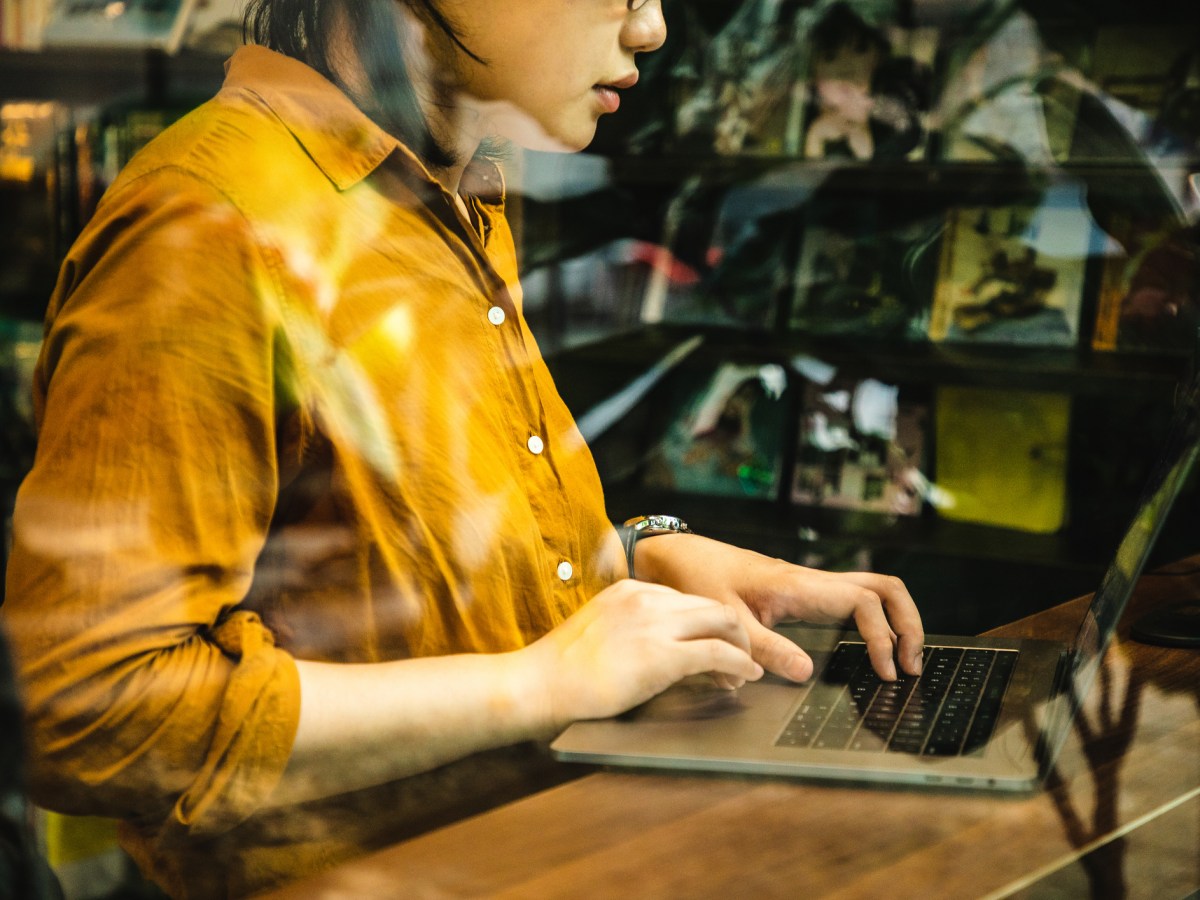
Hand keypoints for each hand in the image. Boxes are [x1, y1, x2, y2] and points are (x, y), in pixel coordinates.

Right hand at [522, 579, 763, 730]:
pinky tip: (746, 676)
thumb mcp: (598, 630)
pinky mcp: (663, 655)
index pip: (685, 597)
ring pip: (723, 621)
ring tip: (745, 669)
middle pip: (711, 603)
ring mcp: (656, 624)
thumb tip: (655, 647)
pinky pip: (718, 653)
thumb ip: (629, 628)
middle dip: (734, 630)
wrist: (538, 683)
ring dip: (741, 646)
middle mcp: (646, 598)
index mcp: (629, 589)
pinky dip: (740, 664)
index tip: (713, 642)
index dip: (706, 623)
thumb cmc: (559, 668)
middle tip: (740, 656)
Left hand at [635, 535, 923, 683]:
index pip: (863, 601)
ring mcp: (809, 583)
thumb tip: (806, 673)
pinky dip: (873, 620)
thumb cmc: (698, 580)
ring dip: (895, 620)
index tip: (885, 670)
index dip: (883, 635)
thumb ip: (764, 648)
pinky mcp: (802, 591)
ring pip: (872, 589)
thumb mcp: (726, 619)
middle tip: (913, 665)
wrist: (678, 555)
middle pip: (884, 588)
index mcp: (798, 585)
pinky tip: (870, 647)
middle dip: (909, 623)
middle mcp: (811, 580)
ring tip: (901, 659)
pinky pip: (852, 598)